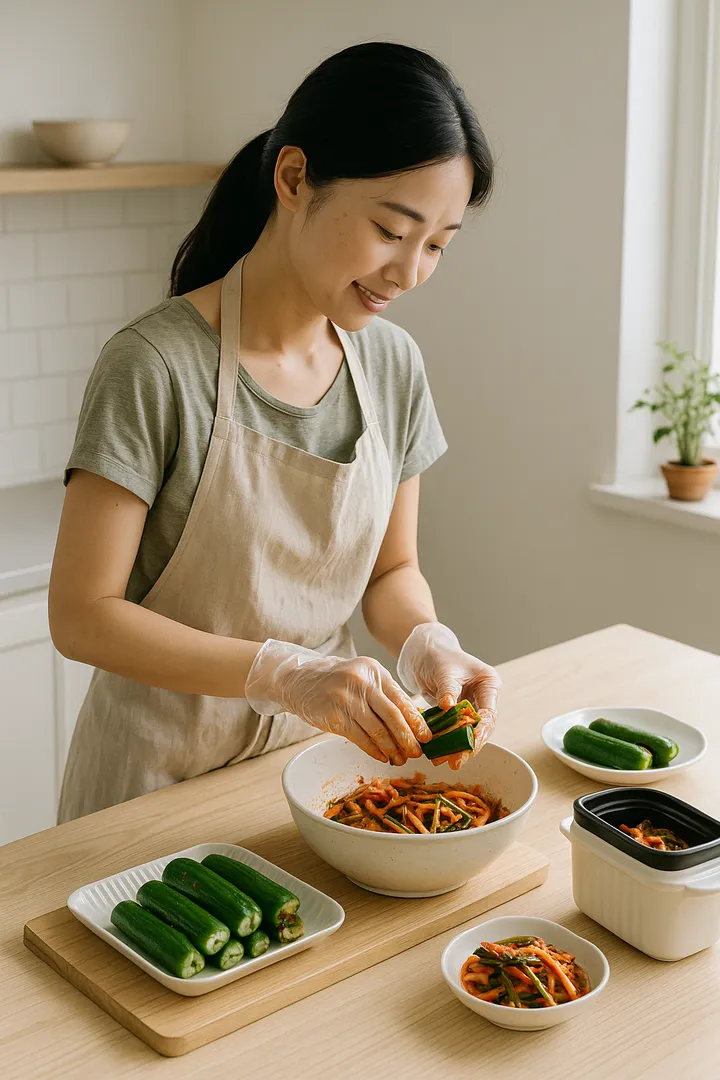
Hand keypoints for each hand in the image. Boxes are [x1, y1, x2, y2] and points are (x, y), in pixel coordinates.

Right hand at [245, 639, 431, 765]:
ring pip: (376, 729)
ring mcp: (345, 698)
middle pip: (392, 715)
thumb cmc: (336, 683)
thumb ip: (384, 696)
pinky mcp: (333, 715)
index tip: (426, 737)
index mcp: (374, 671)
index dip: (415, 721)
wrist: (298, 680)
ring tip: (400, 759)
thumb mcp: (362, 679)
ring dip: (391, 748)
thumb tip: (411, 723)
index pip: (401, 699)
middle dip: (407, 738)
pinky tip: (382, 756)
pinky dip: (373, 750)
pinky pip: (359, 737)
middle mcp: (361, 681)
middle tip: (417, 753)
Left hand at [397, 622, 500, 769]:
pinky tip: (434, 752)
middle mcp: (482, 697)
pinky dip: (443, 741)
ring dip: (454, 747)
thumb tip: (449, 706)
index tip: (470, 745)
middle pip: (479, 727)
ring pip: (465, 732)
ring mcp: (468, 705)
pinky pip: (451, 730)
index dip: (481, 732)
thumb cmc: (435, 654)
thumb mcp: (443, 670)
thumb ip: (448, 688)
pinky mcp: (453, 712)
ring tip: (441, 761)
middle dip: (467, 745)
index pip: (489, 713)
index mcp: (488, 684)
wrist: (420, 650)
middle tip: (455, 762)